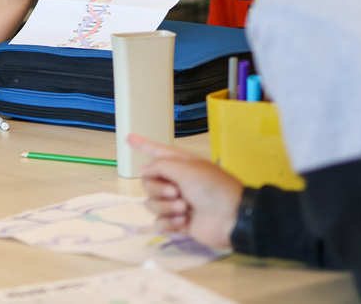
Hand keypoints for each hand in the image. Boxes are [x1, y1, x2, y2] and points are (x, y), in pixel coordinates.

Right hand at [129, 134, 243, 247]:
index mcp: (180, 164)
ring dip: (165, 207)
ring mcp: (176, 203)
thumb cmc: (212, 187)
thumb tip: (143, 170)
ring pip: (151, 204)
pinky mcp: (178, 223)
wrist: (231, 218)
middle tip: (176, 192)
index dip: (142, 144)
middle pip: (148, 183)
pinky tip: (183, 222)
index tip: (128, 137)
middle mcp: (176, 182)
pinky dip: (168, 223)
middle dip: (158, 189)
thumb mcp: (186, 169)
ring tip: (184, 208)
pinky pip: (159, 222)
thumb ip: (159, 166)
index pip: (156, 152)